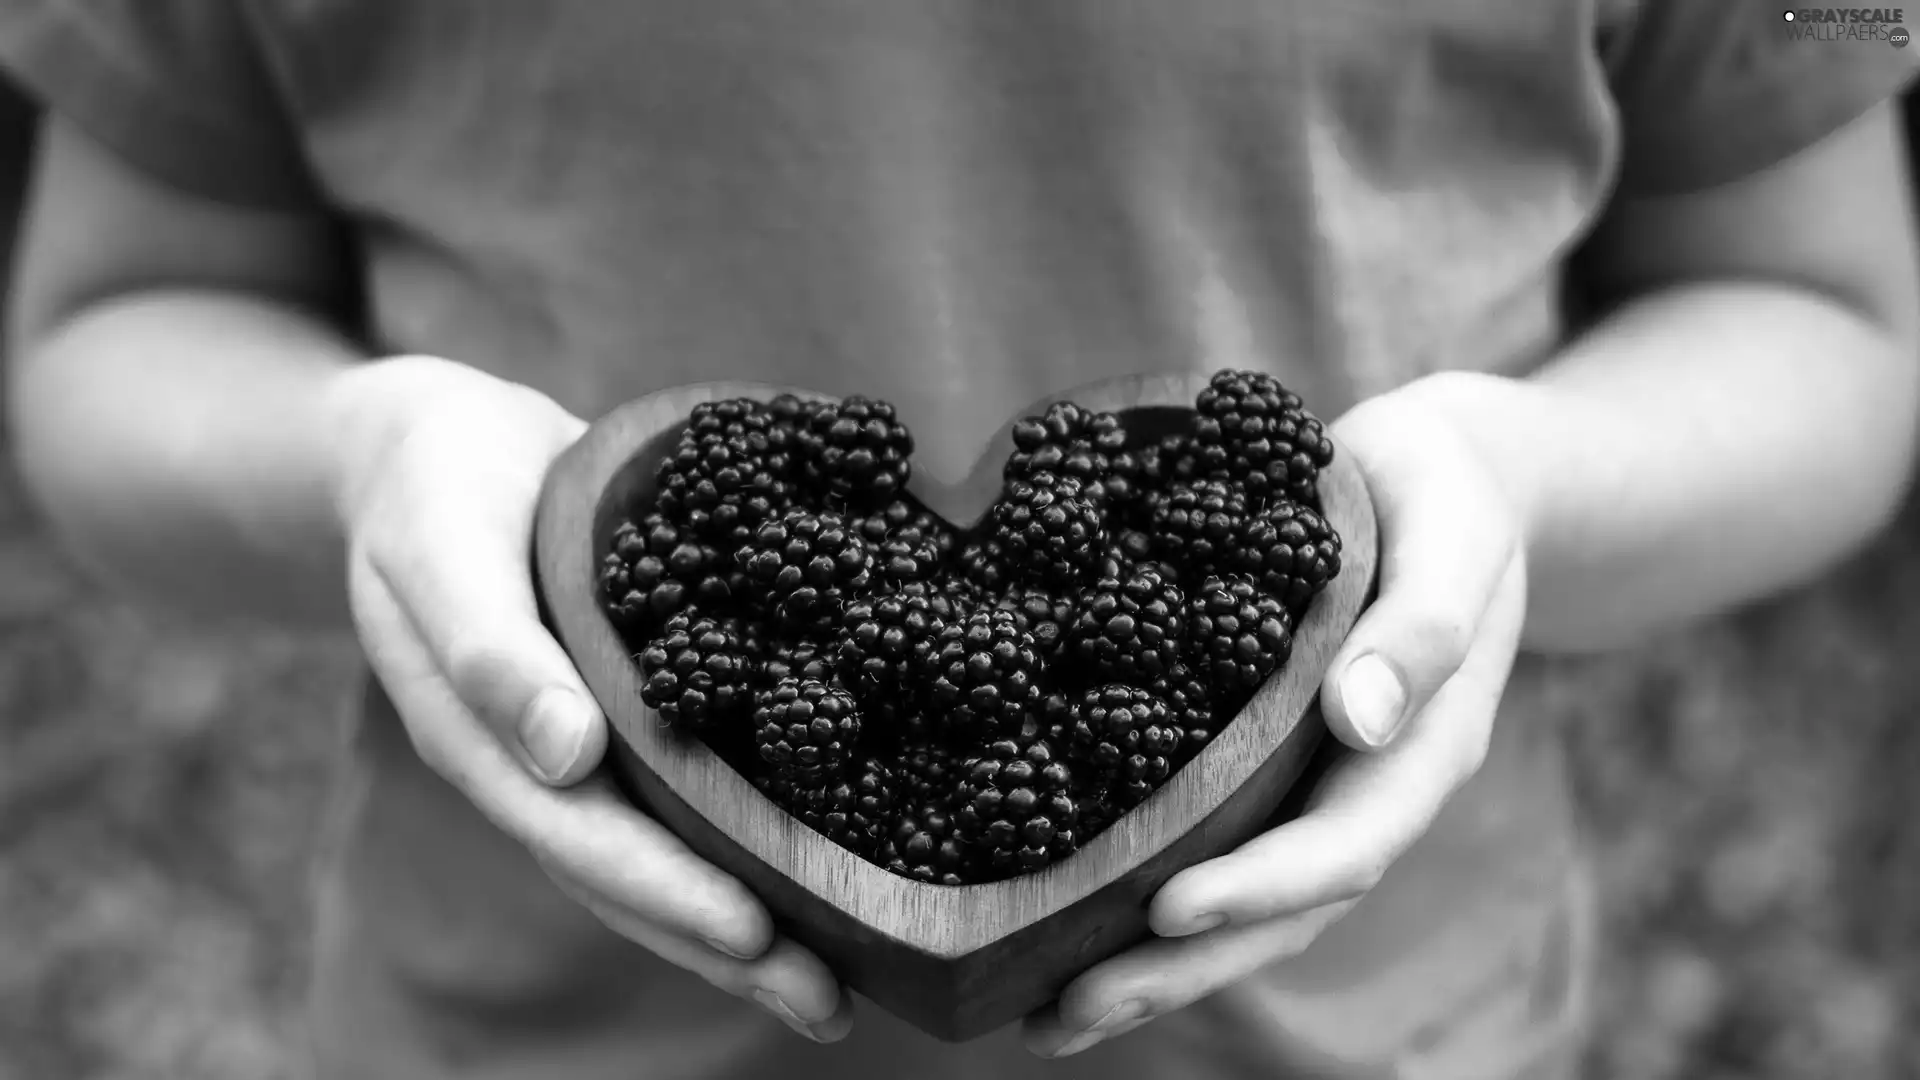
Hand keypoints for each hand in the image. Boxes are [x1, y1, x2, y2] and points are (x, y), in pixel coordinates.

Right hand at [324, 356, 852, 1043]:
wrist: (443, 449)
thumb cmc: (432, 487)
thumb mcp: (438, 544)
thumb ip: (487, 647)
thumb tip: (566, 754)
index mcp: (485, 742)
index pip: (579, 840)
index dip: (666, 892)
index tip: (751, 933)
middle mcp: (541, 768)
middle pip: (632, 880)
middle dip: (727, 947)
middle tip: (828, 1002)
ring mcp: (586, 752)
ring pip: (667, 856)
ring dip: (746, 925)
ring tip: (839, 984)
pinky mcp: (631, 715)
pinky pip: (688, 795)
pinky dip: (748, 842)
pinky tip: (821, 871)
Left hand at [1023, 377, 1530, 1057]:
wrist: (1445, 479)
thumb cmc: (1449, 493)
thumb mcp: (1453, 533)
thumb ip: (1423, 624)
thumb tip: (1359, 718)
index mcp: (1424, 746)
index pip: (1346, 843)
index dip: (1262, 886)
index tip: (1169, 908)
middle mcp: (1366, 789)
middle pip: (1281, 910)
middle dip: (1178, 967)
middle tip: (1066, 1015)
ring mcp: (1315, 787)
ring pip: (1241, 902)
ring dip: (1149, 965)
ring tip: (1043, 1017)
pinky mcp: (1265, 765)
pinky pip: (1209, 843)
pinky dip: (1140, 898)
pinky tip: (1061, 925)